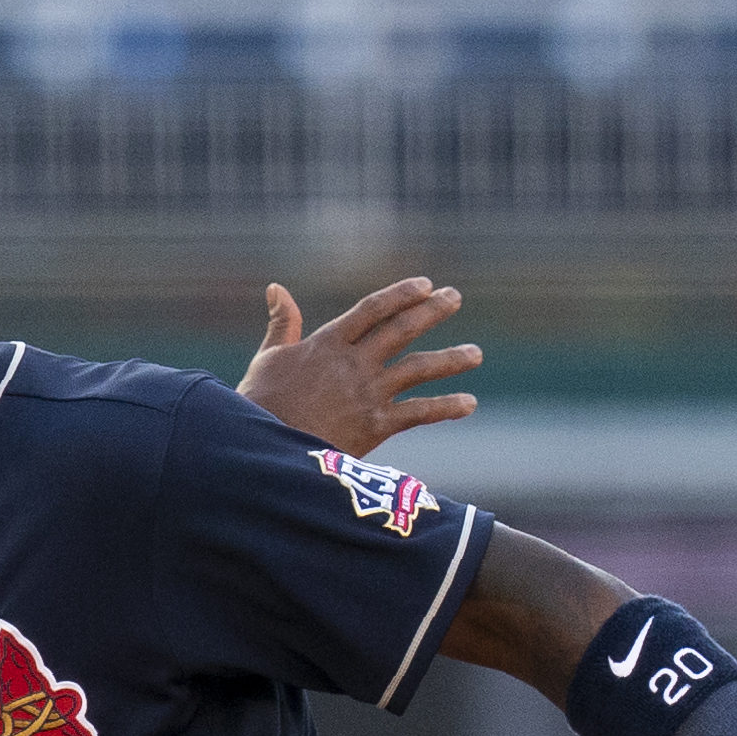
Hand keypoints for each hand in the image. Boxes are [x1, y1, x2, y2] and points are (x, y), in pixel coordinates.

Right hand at [236, 278, 481, 459]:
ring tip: (475, 354)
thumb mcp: (269, 358)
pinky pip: (419, 412)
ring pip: (419, 368)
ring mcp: (368, 393)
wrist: (266, 451)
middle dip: (432, 311)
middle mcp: (354, 363)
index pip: (373, 309)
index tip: (425, 284)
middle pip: (402, 329)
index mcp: (329, 342)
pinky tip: (468, 403)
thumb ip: (283, 323)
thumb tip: (277, 288)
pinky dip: (446, 407)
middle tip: (455, 298)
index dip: (401, 294)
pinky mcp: (377, 425)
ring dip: (451, 359)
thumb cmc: (261, 404)